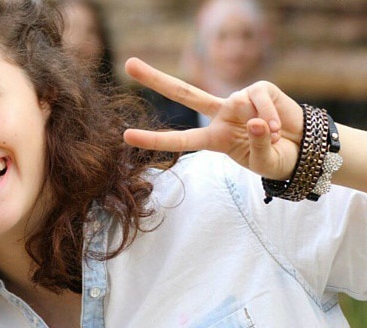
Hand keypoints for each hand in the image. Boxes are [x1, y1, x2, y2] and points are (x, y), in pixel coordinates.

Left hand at [124, 57, 304, 180]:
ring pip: (237, 103)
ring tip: (276, 139)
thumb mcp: (265, 162)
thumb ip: (258, 146)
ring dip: (262, 127)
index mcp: (214, 139)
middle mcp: (220, 115)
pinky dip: (270, 115)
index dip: (154, 138)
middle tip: (128, 64)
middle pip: (184, 93)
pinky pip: (259, 99)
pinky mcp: (258, 88)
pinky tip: (279, 126)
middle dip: (156, 78)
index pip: (180, 140)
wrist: (303, 148)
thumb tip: (256, 121)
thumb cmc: (277, 158)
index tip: (126, 136)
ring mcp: (237, 100)